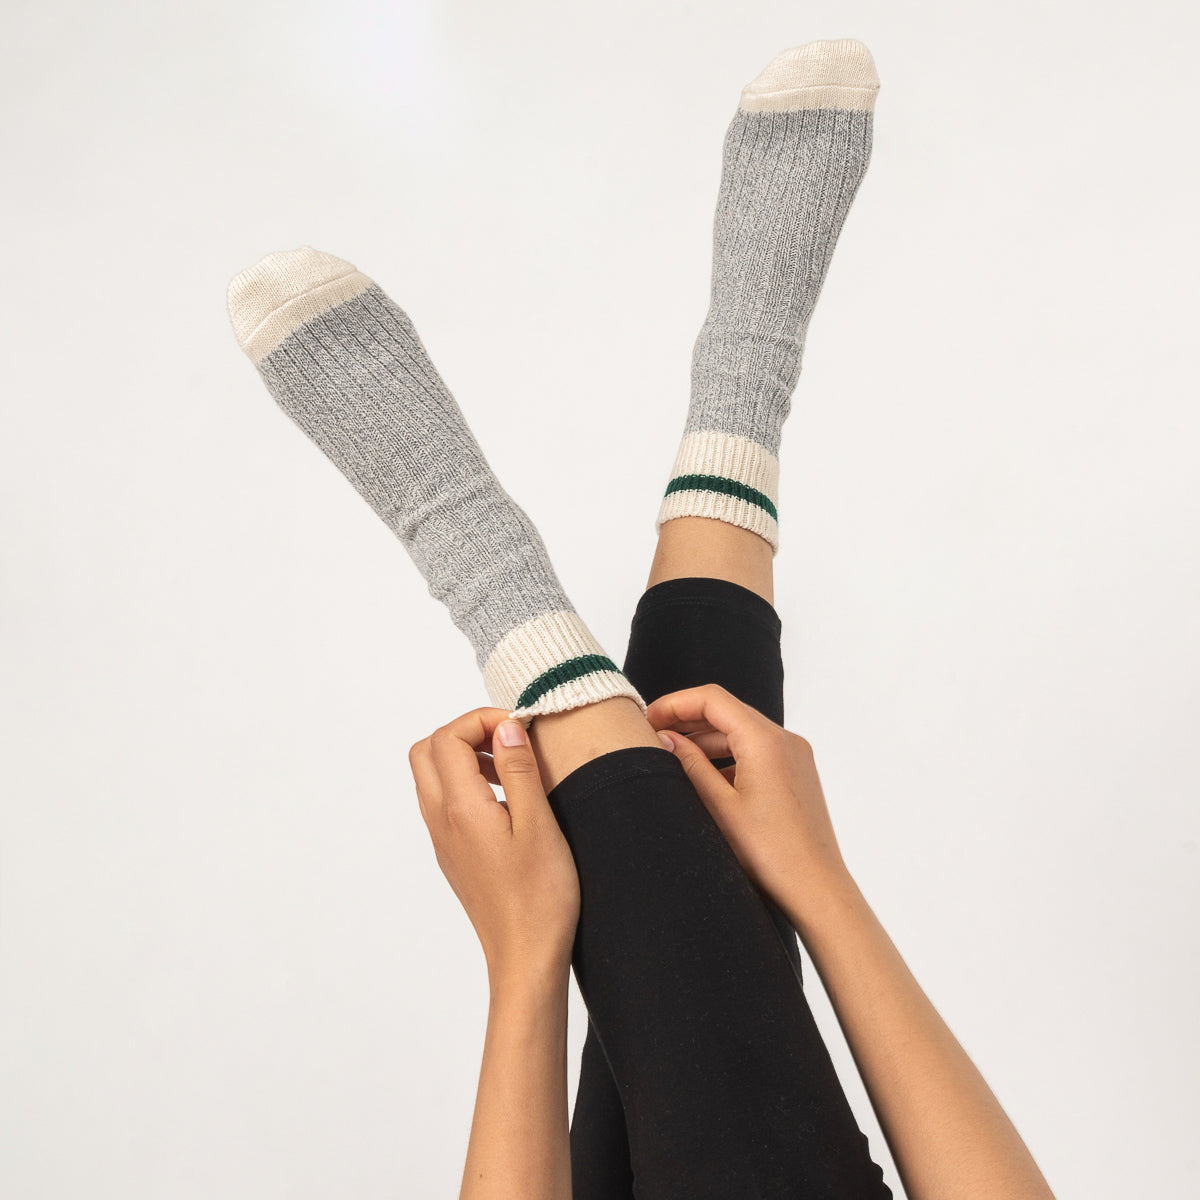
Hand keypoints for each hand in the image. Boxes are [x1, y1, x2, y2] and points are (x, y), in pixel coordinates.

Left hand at [409, 708, 579, 991]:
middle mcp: (441, 821)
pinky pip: (444, 801)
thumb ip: (518, 770)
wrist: (525, 956)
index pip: (448, 737)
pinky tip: (506, 799)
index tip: (519, 729)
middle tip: (508, 740)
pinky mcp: (452, 853)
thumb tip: (505, 728)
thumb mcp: (539, 824)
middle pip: (426, 750)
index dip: (482, 720)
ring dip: (465, 757)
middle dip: (465, 732)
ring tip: (511, 767)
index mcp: (460, 809)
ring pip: (432, 776)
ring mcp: (443, 839)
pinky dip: (466, 783)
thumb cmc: (540, 897)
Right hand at [647, 684, 850, 927]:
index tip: (649, 717)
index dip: (675, 703)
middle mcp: (785, 740)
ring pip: (742, 731)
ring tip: (673, 754)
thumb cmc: (772, 855)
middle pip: (728, 711)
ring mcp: (794, 756)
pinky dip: (729, 754)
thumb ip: (690, 766)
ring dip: (707, 738)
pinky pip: (758, 750)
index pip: (712, 699)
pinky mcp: (797, 774)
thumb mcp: (718, 807)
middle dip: (688, 718)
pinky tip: (706, 775)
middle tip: (654, 733)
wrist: (816, 889)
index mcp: (765, 741)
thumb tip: (666, 738)